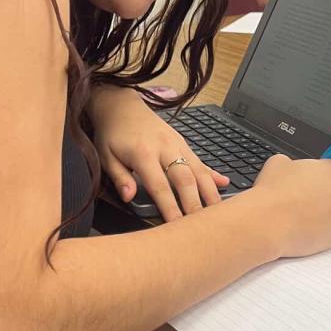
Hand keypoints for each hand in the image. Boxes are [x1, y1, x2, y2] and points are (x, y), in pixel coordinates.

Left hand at [89, 86, 228, 221]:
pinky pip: (200, 160)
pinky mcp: (183, 142)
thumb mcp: (106, 156)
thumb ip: (120, 177)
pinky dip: (212, 174)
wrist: (121, 105)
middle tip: (203, 225)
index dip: (170, 207)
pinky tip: (224, 184)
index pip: (160, 186)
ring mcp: (177, 144)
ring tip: (218, 212)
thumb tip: (128, 197)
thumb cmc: (113, 133)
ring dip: (209, 192)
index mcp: (143, 153)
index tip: (177, 225)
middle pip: (185, 179)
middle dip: (195, 204)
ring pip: (198, 170)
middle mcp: (165, 148)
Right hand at [251, 155, 330, 256]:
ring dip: (328, 212)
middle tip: (309, 195)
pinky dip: (322, 228)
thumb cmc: (277, 192)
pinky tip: (304, 225)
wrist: (269, 224)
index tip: (315, 179)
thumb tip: (294, 171)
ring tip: (303, 211)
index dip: (325, 173)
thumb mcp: (283, 162)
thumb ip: (298, 165)